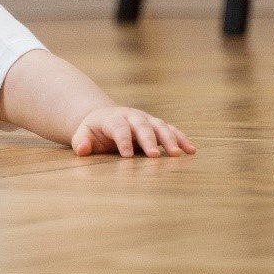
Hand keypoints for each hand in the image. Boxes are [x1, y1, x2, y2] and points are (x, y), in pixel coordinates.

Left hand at [71, 106, 196, 157]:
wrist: (105, 118)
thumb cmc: (94, 131)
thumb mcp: (83, 134)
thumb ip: (81, 141)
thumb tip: (82, 149)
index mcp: (113, 118)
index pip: (119, 127)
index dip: (123, 140)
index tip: (127, 156)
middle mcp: (132, 116)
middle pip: (142, 126)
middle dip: (148, 140)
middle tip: (154, 156)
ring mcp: (146, 120)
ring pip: (160, 126)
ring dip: (170, 139)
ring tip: (178, 154)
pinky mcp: (157, 125)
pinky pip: (171, 130)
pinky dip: (181, 138)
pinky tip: (191, 150)